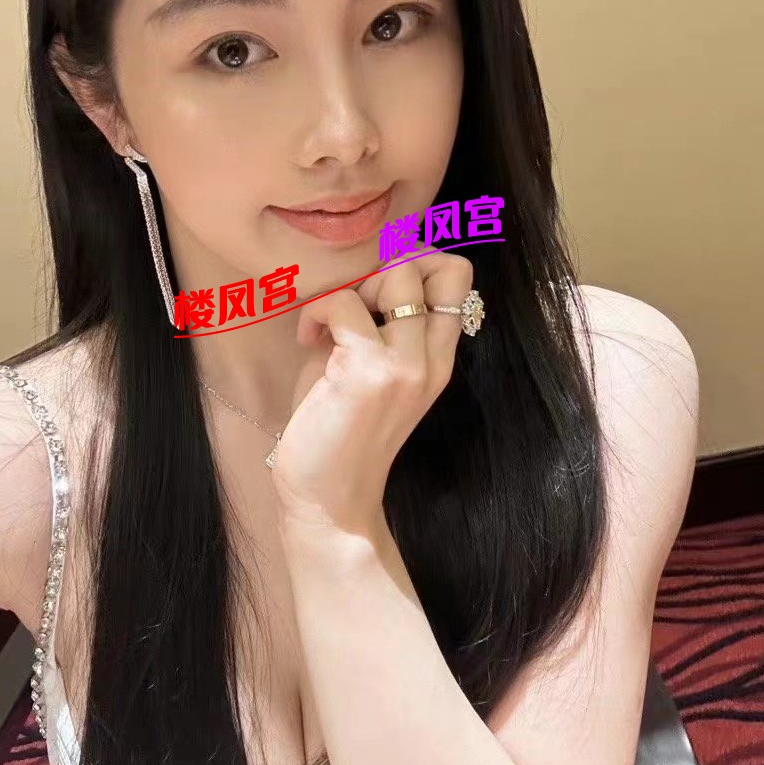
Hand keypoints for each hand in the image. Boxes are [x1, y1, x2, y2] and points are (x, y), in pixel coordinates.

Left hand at [270, 242, 474, 542]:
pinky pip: (343, 301)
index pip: (457, 277)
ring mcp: (405, 364)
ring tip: (328, 323)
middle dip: (383, 267)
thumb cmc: (336, 433)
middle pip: (436, 264)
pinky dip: (317, 310)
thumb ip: (371, 323)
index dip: (416, 261)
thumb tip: (351, 276)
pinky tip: (306, 340)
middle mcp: (431, 358)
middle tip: (349, 306)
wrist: (328, 503)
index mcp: (438, 358)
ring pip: (396, 272)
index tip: (373, 290)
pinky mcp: (368, 371)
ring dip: (353, 284)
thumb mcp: (365, 369)